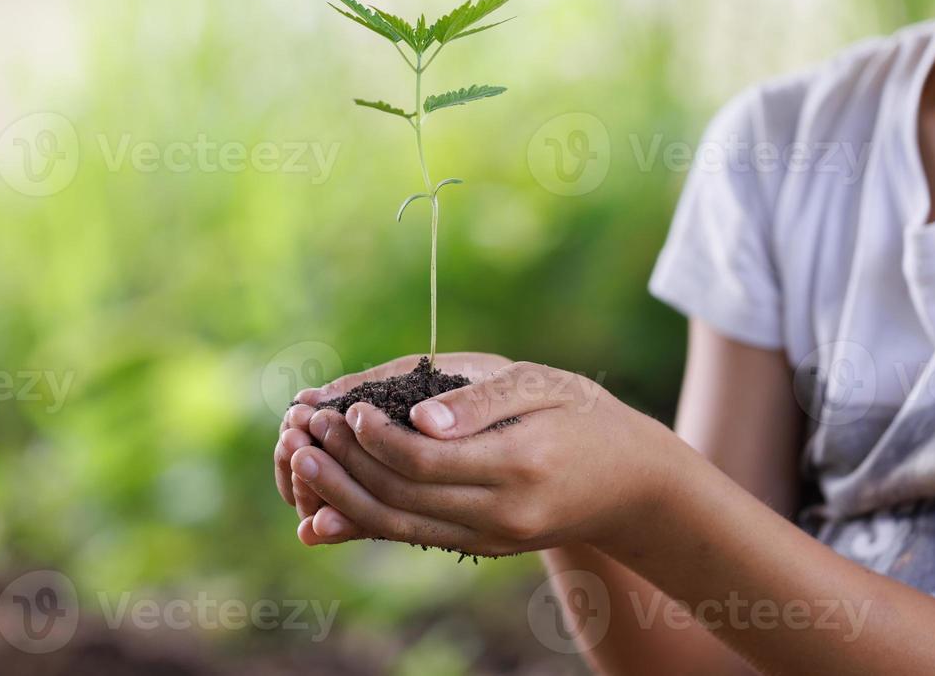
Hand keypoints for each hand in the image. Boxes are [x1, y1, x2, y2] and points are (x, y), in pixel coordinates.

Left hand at [290, 361, 676, 556]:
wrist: (631, 483)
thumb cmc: (581, 415)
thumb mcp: (539, 387)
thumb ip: (478, 403)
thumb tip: (417, 421)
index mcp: (518, 464)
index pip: (425, 459)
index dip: (375, 436)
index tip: (346, 406)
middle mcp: (502, 512)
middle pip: (402, 497)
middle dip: (345, 465)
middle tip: (304, 431)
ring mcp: (491, 538)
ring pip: (400, 526)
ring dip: (344, 498)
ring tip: (303, 464)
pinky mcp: (481, 547)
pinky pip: (414, 537)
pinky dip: (366, 523)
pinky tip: (327, 508)